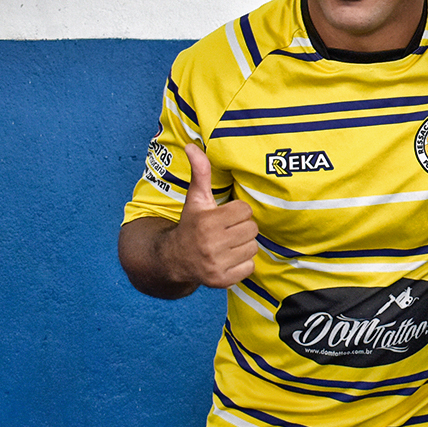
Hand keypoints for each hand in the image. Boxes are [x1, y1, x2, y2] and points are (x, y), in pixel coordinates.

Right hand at [165, 143, 258, 287]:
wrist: (174, 259)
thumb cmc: (191, 224)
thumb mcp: (196, 199)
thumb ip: (200, 172)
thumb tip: (192, 145)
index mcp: (207, 222)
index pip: (245, 210)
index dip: (237, 212)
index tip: (224, 216)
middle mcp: (211, 245)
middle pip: (252, 229)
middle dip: (242, 228)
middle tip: (226, 231)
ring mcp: (216, 265)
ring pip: (253, 247)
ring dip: (243, 245)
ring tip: (227, 244)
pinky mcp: (222, 281)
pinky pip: (250, 267)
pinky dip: (242, 264)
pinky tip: (227, 259)